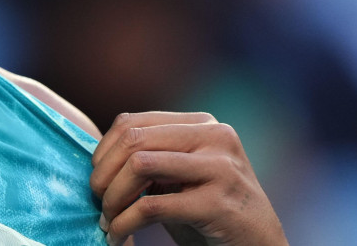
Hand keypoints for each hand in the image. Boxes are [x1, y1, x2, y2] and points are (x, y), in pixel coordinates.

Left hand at [90, 112, 287, 245]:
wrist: (260, 244)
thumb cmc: (212, 210)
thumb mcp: (184, 173)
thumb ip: (154, 155)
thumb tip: (99, 157)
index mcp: (203, 124)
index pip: (133, 122)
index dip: (104, 150)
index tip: (97, 177)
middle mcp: (214, 137)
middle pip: (134, 140)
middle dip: (104, 173)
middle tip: (96, 199)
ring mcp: (219, 168)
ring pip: (140, 165)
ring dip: (112, 197)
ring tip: (106, 218)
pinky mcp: (217, 203)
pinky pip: (152, 206)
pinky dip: (125, 223)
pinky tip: (118, 234)